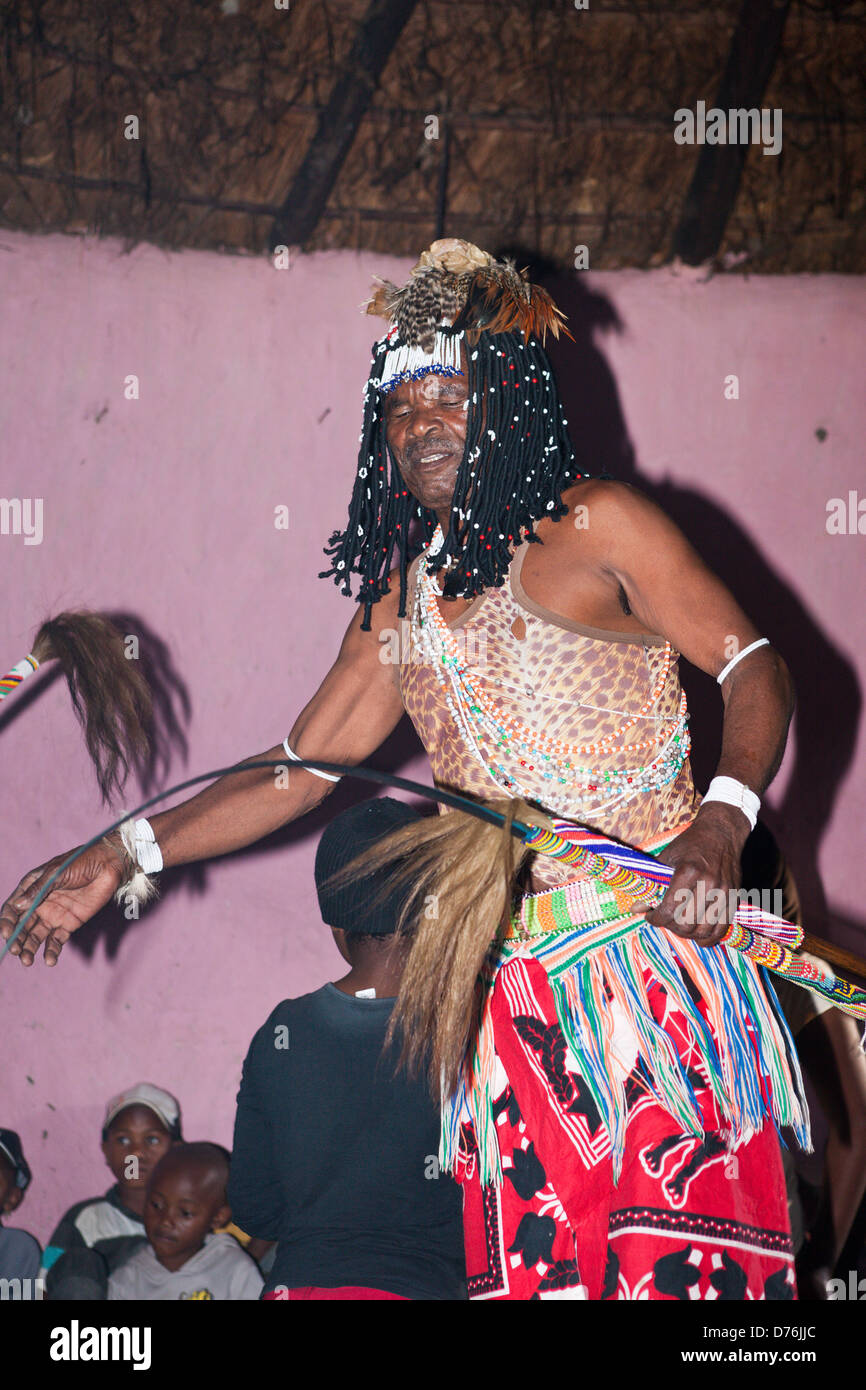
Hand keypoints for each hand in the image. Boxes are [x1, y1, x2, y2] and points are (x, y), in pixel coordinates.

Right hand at [0, 839, 127, 966]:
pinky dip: (51, 951)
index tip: (7, 934)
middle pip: (22, 926)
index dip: (7, 922)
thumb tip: (18, 906)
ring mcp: (54, 915)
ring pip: (36, 936)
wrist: (109, 866)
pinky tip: (50, 960)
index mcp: (32, 888)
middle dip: (17, 939)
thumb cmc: (81, 862)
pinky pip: (56, 940)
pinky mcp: (69, 924)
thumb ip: (38, 890)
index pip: (13, 909)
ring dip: (29, 949)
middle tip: (16, 951)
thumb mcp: (56, 873)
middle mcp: (40, 904)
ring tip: (27, 961)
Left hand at [644, 802, 748, 946]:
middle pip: (686, 924)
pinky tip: (697, 932)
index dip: (656, 919)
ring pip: (703, 931)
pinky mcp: (734, 898)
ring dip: (687, 933)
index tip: (651, 916)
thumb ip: (652, 885)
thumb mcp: (666, 858)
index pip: (670, 910)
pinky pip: (721, 929)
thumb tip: (636, 909)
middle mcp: (709, 884)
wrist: (722, 833)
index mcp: (689, 872)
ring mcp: (724, 893)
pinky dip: (708, 937)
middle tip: (664, 919)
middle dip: (670, 926)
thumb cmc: (691, 843)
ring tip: (679, 925)